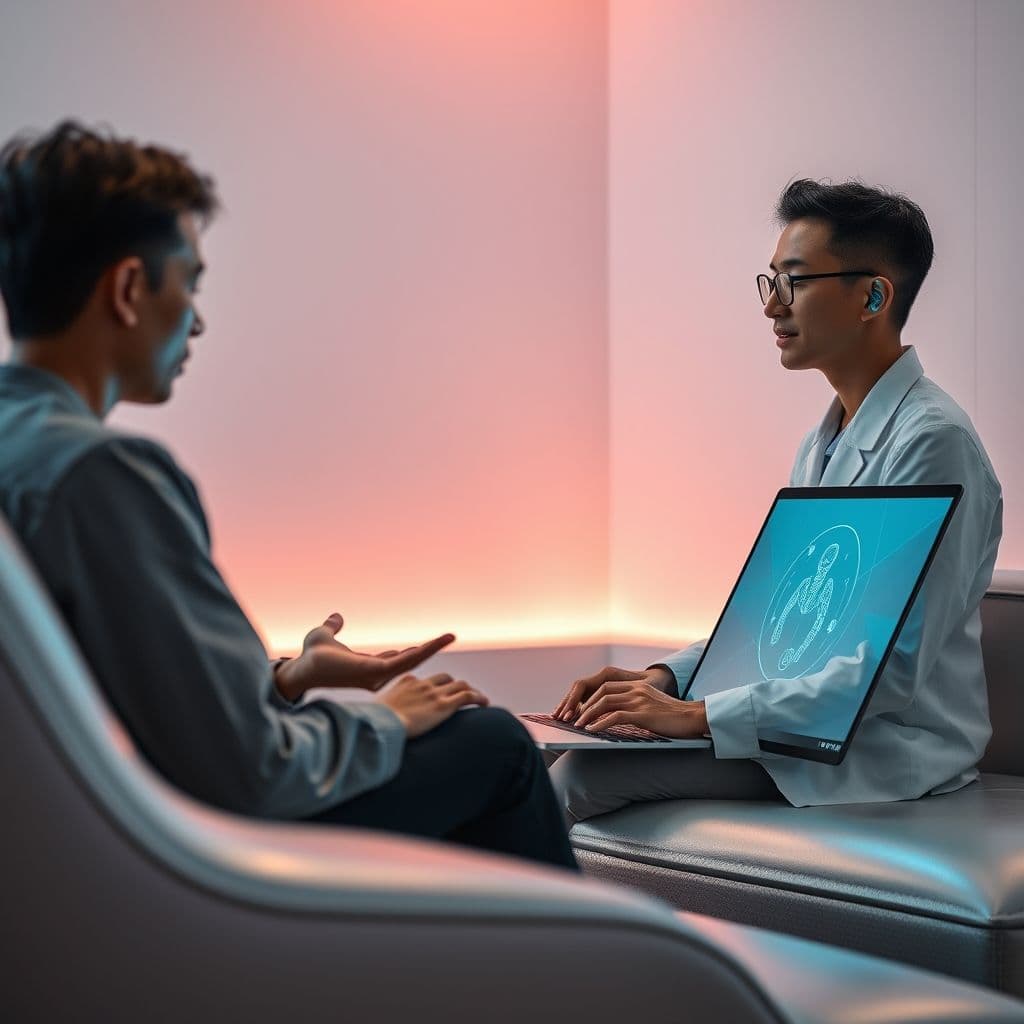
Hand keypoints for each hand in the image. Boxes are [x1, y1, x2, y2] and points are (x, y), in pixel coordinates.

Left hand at [273, 612, 455, 701]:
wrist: (302, 668)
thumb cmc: (310, 657)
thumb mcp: (324, 635)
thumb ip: (332, 627)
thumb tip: (336, 617)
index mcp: (368, 666)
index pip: (396, 659)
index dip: (411, 652)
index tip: (427, 645)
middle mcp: (376, 674)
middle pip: (409, 661)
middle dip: (429, 650)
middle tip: (449, 636)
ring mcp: (378, 675)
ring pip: (412, 661)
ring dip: (432, 648)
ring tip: (449, 636)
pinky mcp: (378, 672)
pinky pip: (406, 662)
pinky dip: (423, 651)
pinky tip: (436, 643)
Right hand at [378, 673, 488, 738]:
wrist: (381, 725)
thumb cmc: (375, 724)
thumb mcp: (378, 713)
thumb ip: (384, 714)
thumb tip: (379, 726)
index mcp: (406, 682)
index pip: (425, 680)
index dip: (435, 686)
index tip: (439, 693)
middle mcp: (422, 684)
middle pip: (445, 679)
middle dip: (455, 685)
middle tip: (462, 695)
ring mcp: (434, 693)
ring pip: (460, 685)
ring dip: (471, 690)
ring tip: (479, 699)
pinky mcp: (443, 705)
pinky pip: (467, 696)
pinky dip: (478, 698)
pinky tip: (485, 703)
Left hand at [575, 681, 707, 738]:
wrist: (694, 718)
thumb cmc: (674, 718)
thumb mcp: (652, 706)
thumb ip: (636, 707)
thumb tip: (616, 718)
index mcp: (637, 685)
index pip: (606, 686)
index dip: (590, 697)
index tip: (580, 710)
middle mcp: (636, 689)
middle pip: (601, 692)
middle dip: (584, 704)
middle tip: (573, 718)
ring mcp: (639, 700)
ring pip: (605, 703)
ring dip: (588, 715)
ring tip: (578, 726)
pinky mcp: (643, 713)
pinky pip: (615, 716)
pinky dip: (600, 723)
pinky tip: (592, 731)